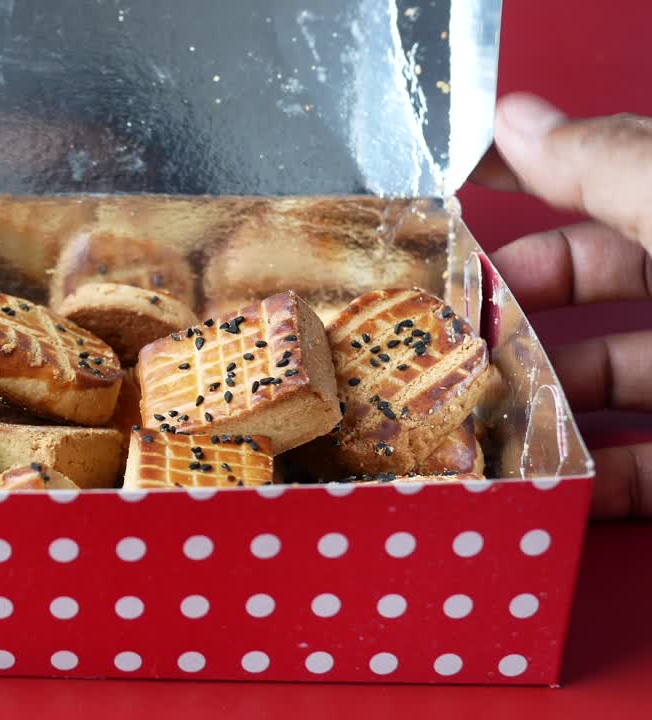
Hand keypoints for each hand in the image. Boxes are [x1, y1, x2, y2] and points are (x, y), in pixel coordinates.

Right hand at [475, 93, 651, 517]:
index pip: (609, 184)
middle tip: (441, 330)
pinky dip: (594, 481)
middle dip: (515, 309)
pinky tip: (546, 482)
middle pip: (597, 287)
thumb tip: (517, 118)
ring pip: (611, 383)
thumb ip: (616, 167)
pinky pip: (649, 471)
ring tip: (470, 413)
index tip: (449, 217)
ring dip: (540, 400)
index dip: (527, 192)